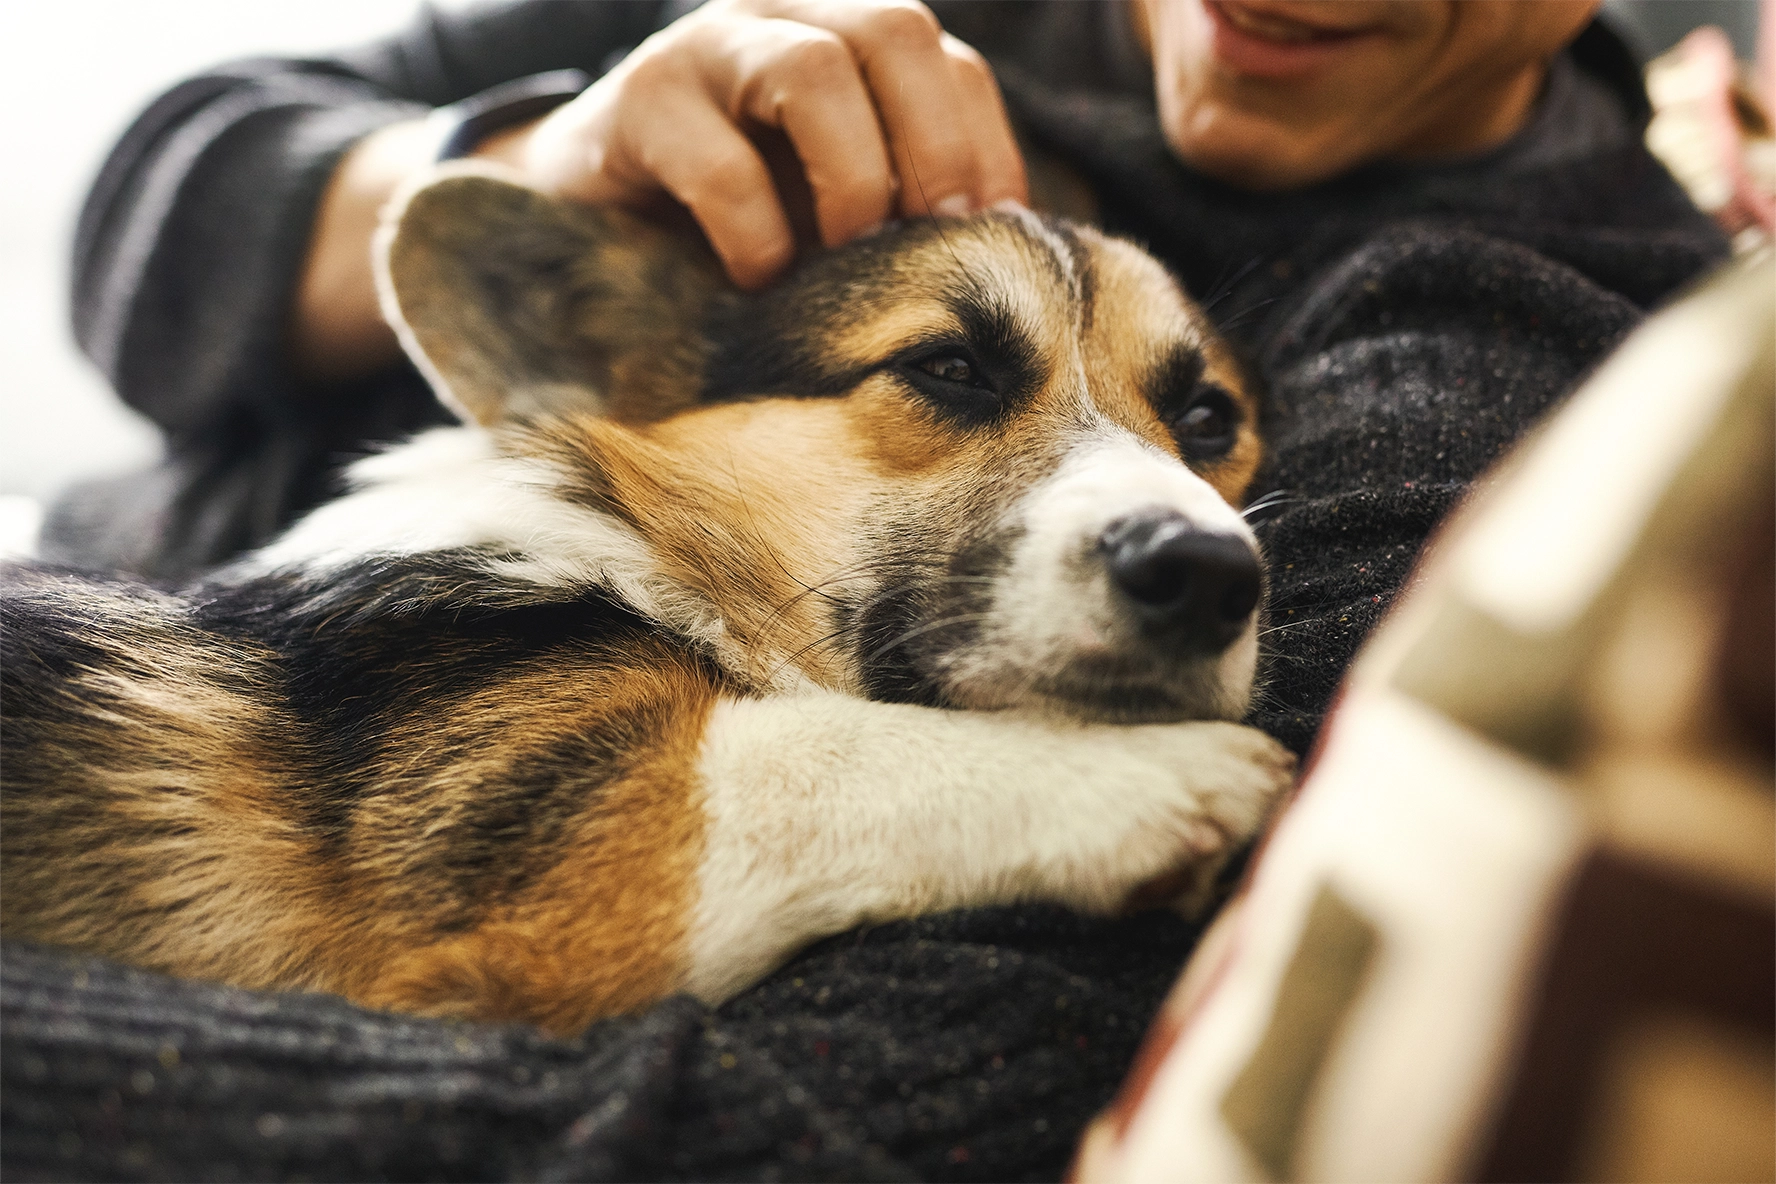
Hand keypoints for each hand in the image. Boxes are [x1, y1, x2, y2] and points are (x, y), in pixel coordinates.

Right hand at [511, 0, 1027, 287]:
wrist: (580, 220)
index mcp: (843, 39)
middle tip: (931, 242)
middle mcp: (782, 20)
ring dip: (852, 179)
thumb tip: (998, 255)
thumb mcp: (825, 205)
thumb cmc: (726, 223)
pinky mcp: (638, 102)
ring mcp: (707, 49)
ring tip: (843, 259)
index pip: (948, 62)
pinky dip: (760, 237)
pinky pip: (722, 164)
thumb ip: (896, 202)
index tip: (991, 240)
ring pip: (815, 69)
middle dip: (934, 148)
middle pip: (897, 30)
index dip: (984, 149)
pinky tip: (761, 282)